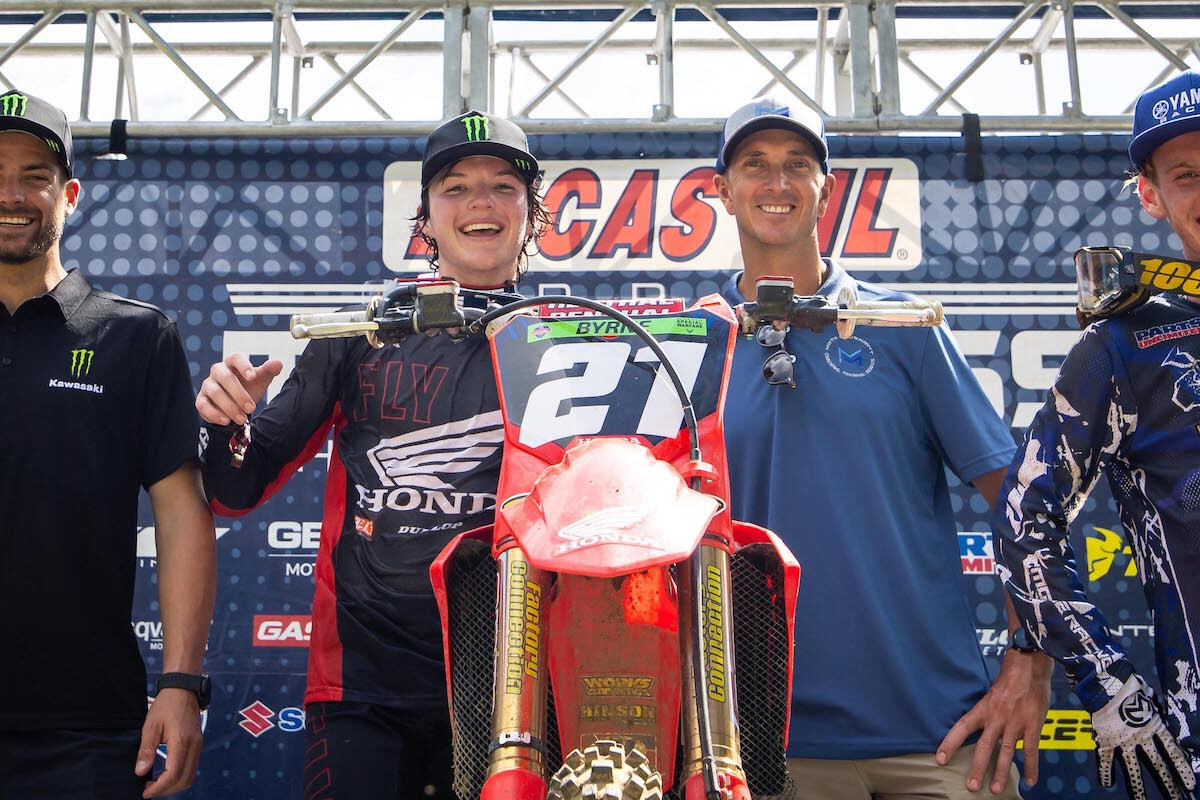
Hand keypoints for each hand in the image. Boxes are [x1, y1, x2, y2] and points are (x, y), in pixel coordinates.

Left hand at [135, 688, 203, 797]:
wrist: (183, 690)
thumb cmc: (166, 705)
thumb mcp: (150, 727)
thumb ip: (146, 750)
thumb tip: (140, 772)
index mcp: (181, 742)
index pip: (173, 775)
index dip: (158, 788)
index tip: (145, 791)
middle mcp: (194, 747)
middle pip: (184, 780)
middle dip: (166, 790)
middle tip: (148, 789)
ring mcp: (198, 746)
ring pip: (190, 777)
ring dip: (174, 785)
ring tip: (156, 783)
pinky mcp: (198, 745)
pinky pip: (192, 768)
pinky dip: (179, 776)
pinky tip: (166, 773)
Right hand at [196, 353, 282, 425]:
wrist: (236, 405)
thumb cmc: (248, 387)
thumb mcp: (260, 380)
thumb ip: (268, 371)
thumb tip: (278, 363)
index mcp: (232, 363)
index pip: (235, 358)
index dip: (243, 366)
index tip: (253, 376)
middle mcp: (218, 371)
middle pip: (226, 378)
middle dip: (240, 394)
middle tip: (252, 408)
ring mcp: (208, 385)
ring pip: (215, 393)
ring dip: (230, 407)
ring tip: (242, 419)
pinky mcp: (201, 400)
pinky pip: (203, 405)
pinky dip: (214, 414)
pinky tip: (226, 421)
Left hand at [937, 648, 1052, 792]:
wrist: (1029, 666)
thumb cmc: (1008, 680)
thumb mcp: (990, 694)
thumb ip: (985, 712)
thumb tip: (976, 727)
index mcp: (983, 709)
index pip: (961, 728)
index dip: (950, 744)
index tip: (940, 759)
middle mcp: (996, 718)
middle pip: (983, 746)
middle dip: (977, 768)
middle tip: (971, 786)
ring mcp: (1015, 723)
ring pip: (1006, 752)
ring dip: (1002, 773)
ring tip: (996, 790)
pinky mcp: (1033, 725)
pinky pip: (1031, 750)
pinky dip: (1032, 767)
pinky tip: (1030, 781)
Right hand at [1093, 674, 1195, 799]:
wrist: (1106, 681)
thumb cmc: (1130, 686)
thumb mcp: (1150, 699)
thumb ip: (1155, 712)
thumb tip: (1161, 717)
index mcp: (1155, 727)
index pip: (1173, 752)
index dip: (1182, 769)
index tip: (1190, 785)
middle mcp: (1141, 737)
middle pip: (1158, 765)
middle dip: (1168, 785)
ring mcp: (1122, 740)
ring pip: (1132, 768)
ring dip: (1137, 787)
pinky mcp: (1105, 739)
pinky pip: (1104, 758)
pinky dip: (1105, 771)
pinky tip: (1106, 784)